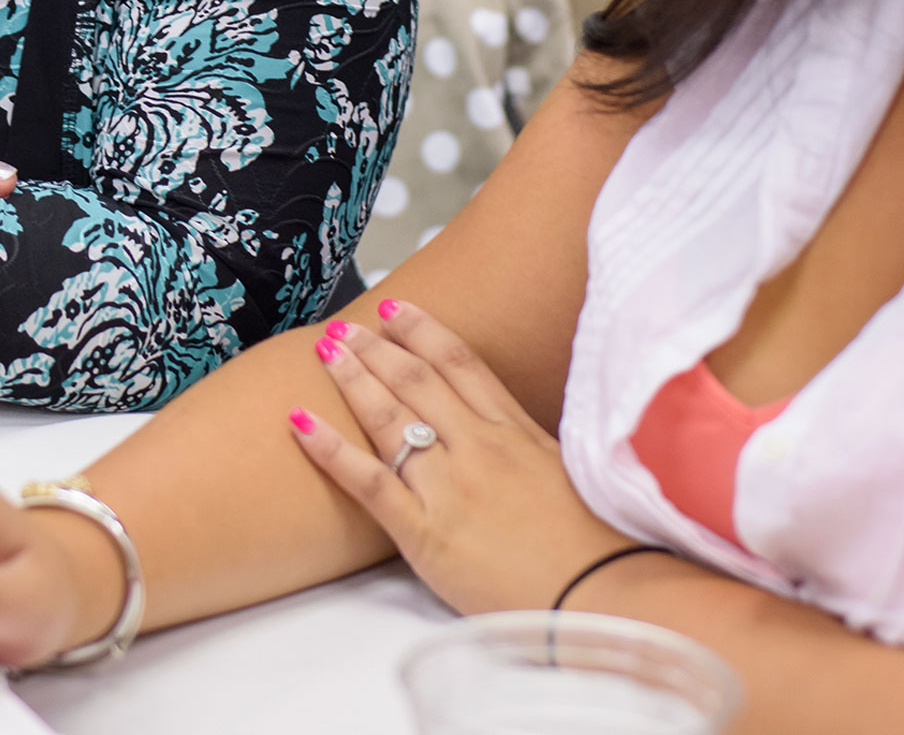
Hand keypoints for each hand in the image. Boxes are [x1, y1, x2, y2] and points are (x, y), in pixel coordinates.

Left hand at [289, 300, 634, 614]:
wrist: (603, 593)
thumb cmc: (598, 547)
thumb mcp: (574, 477)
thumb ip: (534, 451)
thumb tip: (517, 440)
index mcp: (517, 433)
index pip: (462, 365)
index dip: (424, 332)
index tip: (398, 310)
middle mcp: (480, 448)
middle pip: (418, 381)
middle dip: (377, 349)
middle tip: (346, 327)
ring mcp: (450, 486)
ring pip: (390, 417)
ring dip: (352, 378)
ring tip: (324, 350)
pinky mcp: (425, 532)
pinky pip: (368, 481)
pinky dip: (330, 449)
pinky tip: (299, 422)